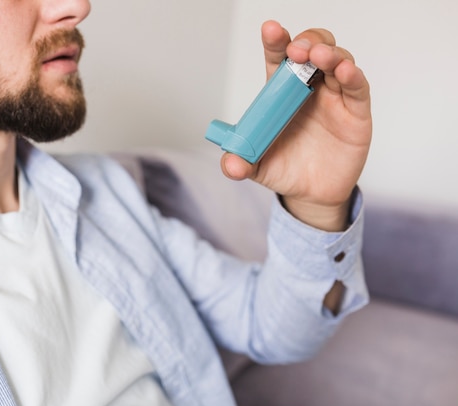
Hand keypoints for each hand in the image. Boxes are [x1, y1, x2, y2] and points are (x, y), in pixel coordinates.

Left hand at [221, 20, 371, 231]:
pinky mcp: (355, 113)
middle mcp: (309, 89)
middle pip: (313, 49)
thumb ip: (240, 163)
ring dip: (330, 54)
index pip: (279, 59)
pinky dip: (353, 76)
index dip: (276, 42)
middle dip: (307, 41)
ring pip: (338, 61)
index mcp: (281, 94)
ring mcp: (334, 97)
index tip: (271, 30)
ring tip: (318, 57)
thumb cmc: (284, 169)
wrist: (311, 194)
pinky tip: (345, 71)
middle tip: (297, 50)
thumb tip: (230, 164)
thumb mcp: (256, 167)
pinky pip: (358, 88)